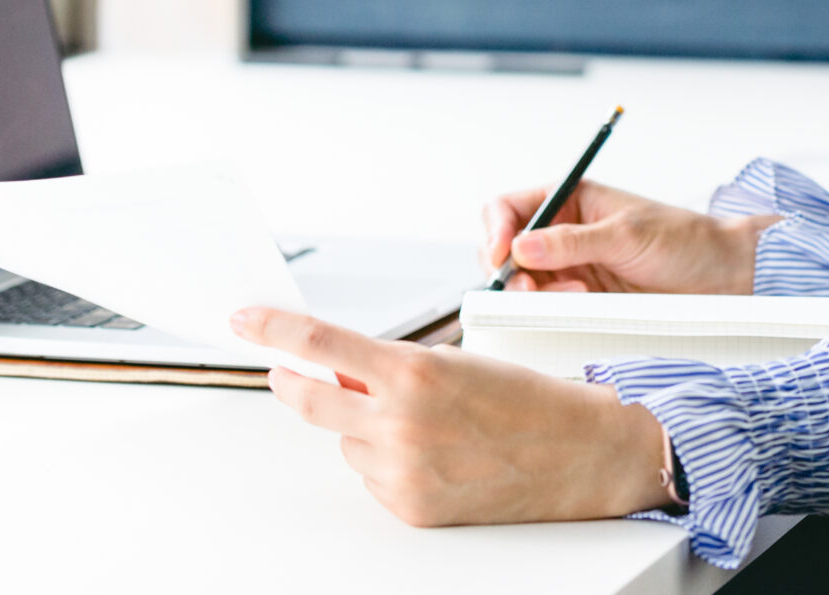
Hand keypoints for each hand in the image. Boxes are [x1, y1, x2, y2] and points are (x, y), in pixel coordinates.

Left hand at [233, 306, 673, 525]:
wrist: (582, 456)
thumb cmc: (529, 401)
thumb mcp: (456, 361)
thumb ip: (391, 368)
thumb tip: (341, 374)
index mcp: (414, 373)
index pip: (320, 344)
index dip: (273, 329)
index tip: (246, 320)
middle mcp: (401, 424)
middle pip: (310, 400)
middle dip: (295, 383)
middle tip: (287, 371)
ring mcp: (403, 472)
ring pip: (345, 441)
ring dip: (362, 427)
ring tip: (424, 422)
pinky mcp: (410, 508)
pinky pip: (370, 477)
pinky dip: (386, 462)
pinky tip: (433, 454)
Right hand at [481, 179, 778, 294]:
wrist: (722, 277)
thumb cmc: (684, 241)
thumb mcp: (627, 234)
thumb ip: (573, 241)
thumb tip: (522, 245)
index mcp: (571, 199)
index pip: (511, 208)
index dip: (497, 230)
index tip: (501, 255)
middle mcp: (564, 232)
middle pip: (508, 249)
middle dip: (511, 269)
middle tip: (529, 287)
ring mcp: (572, 267)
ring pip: (524, 282)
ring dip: (534, 292)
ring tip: (571, 293)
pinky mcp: (583, 299)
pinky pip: (548, 305)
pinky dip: (551, 308)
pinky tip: (578, 303)